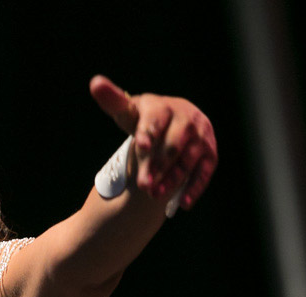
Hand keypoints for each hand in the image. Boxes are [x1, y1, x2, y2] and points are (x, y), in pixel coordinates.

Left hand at [89, 75, 217, 209]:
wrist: (172, 122)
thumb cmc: (144, 119)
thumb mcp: (128, 111)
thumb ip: (113, 101)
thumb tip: (95, 83)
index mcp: (163, 106)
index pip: (156, 119)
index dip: (149, 133)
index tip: (140, 147)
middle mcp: (186, 118)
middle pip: (172, 144)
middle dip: (158, 165)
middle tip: (142, 185)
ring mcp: (201, 135)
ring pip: (188, 159)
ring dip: (173, 178)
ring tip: (154, 195)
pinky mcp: (210, 152)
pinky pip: (205, 171)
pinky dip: (195, 187)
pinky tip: (184, 204)